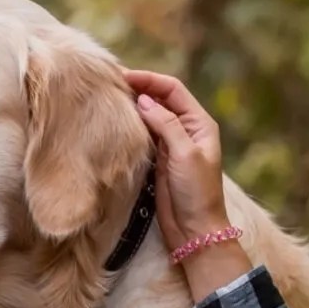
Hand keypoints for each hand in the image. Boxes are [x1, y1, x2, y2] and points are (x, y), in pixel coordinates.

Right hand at [123, 68, 231, 253]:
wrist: (195, 230)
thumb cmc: (197, 193)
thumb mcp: (185, 154)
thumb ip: (166, 125)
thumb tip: (144, 100)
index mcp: (200, 123)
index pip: (173, 89)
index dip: (150, 80)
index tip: (125, 77)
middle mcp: (186, 129)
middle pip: (160, 99)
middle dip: (139, 89)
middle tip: (110, 84)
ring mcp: (171, 144)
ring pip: (150, 116)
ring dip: (132, 107)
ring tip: (109, 98)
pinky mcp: (158, 160)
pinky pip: (143, 135)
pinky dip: (130, 126)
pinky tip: (115, 122)